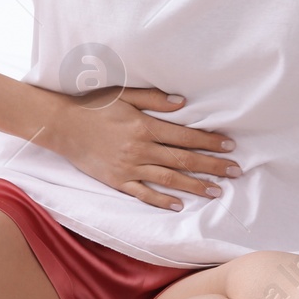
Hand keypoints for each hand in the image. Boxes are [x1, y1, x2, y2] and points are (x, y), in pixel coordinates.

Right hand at [41, 86, 238, 209]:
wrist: (62, 125)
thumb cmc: (93, 105)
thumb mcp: (123, 94)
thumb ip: (153, 99)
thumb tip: (183, 103)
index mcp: (144, 126)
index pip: (186, 136)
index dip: (210, 141)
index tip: (230, 146)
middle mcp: (140, 149)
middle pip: (184, 160)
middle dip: (212, 166)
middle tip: (236, 171)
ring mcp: (129, 167)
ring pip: (169, 179)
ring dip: (195, 186)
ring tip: (217, 191)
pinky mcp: (117, 181)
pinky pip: (143, 194)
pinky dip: (162, 200)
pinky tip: (179, 205)